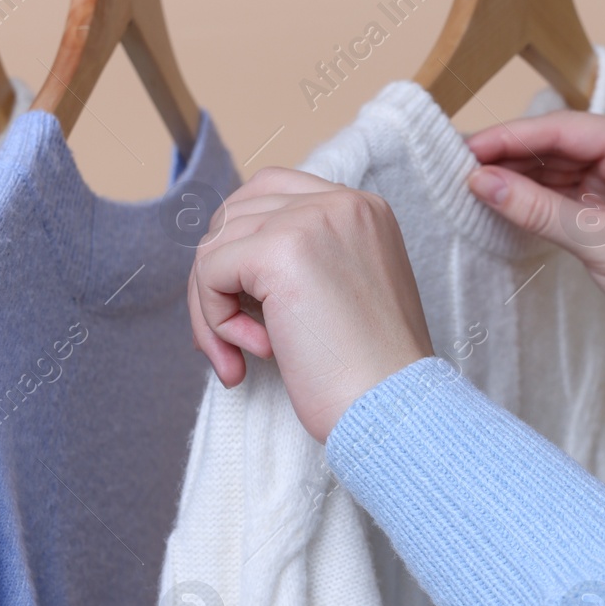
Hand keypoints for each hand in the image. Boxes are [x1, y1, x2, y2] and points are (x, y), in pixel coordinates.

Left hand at [188, 167, 434, 442]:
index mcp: (361, 210)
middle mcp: (340, 203)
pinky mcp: (280, 251)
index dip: (242, 252)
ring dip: (213, 309)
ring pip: (214, 246)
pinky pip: (209, 272)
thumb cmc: (369, 374)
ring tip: (244, 356)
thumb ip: (300, 264)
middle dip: (216, 282)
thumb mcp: (342, 295)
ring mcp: (311, 221)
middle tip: (230, 343)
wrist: (394, 409)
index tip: (250, 311)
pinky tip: (258, 353)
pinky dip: (215, 320)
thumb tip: (221, 263)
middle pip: (234, 217)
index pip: (270, 195)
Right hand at [466, 112, 604, 349]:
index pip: (570, 130)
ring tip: (470, 181)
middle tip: (457, 161)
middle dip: (512, 154)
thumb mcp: (602, 243)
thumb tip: (480, 181)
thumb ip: (538, 209)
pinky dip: (535, 199)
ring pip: (560, 169)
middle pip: (562, 145)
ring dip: (519, 176)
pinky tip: (501, 198)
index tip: (468, 147)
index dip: (515, 137)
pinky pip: (565, 195)